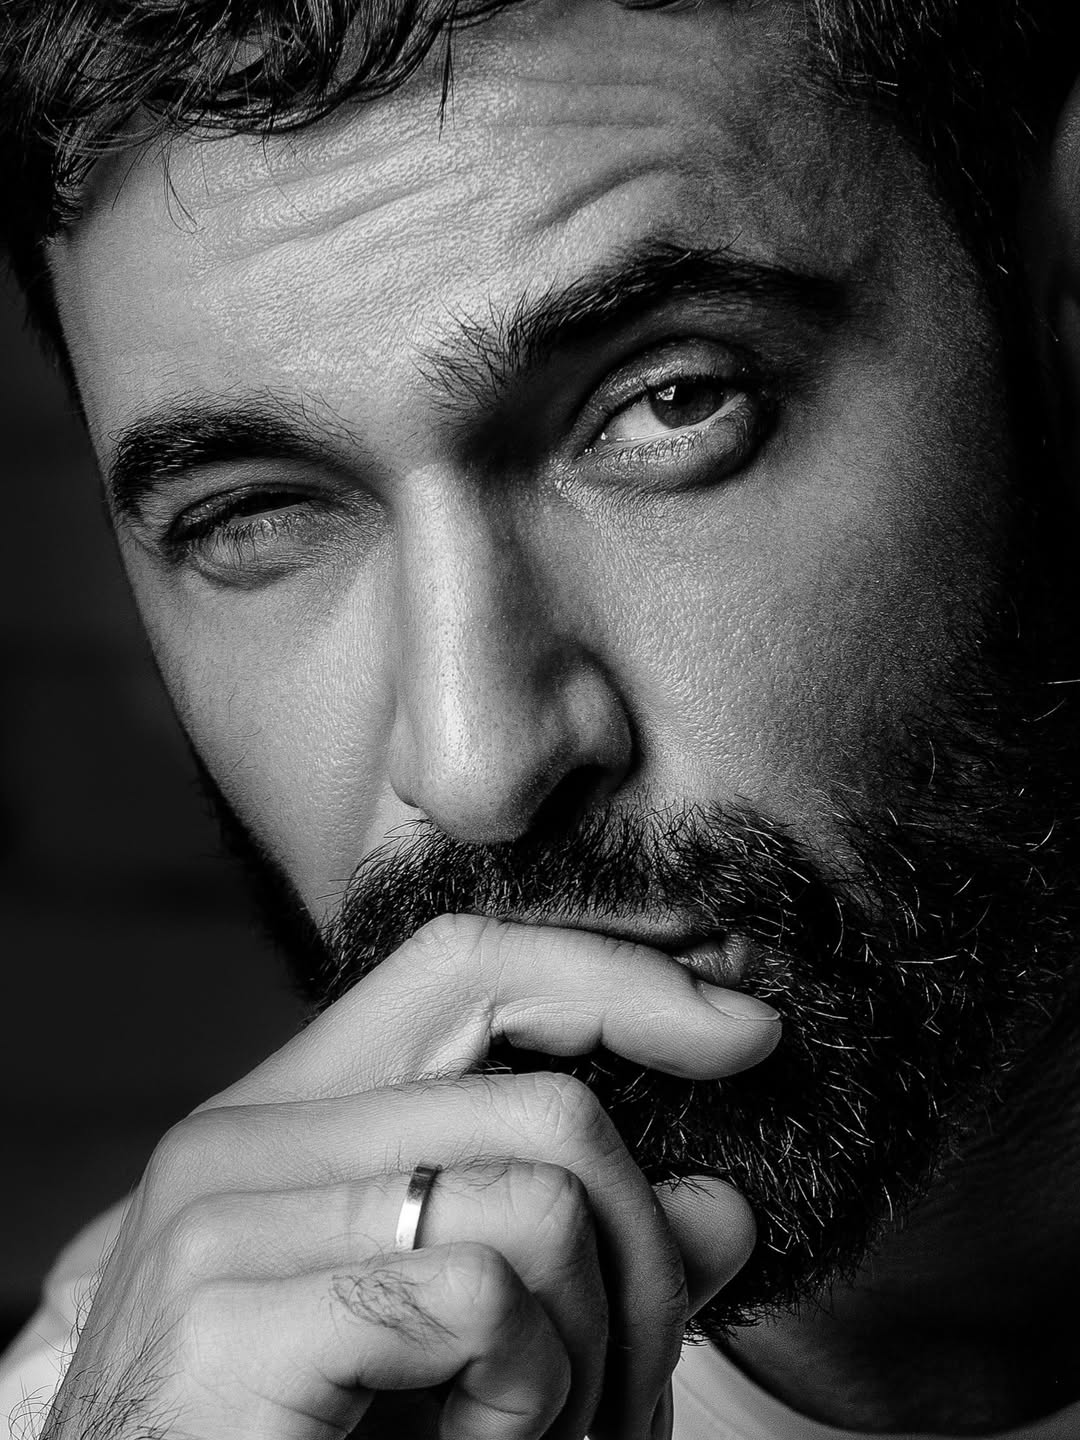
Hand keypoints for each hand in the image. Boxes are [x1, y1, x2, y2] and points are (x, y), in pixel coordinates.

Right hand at [43, 916, 779, 1439]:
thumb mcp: (459, 1337)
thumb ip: (582, 1256)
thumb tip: (727, 1208)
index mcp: (285, 1118)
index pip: (467, 970)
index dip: (614, 979)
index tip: (745, 1030)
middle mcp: (237, 1141)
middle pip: (545, 1103)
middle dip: (643, 1250)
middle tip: (639, 1377)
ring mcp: (220, 1220)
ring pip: (538, 1202)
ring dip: (585, 1352)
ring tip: (527, 1430)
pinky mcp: (225, 1316)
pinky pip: (478, 1298)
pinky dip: (521, 1397)